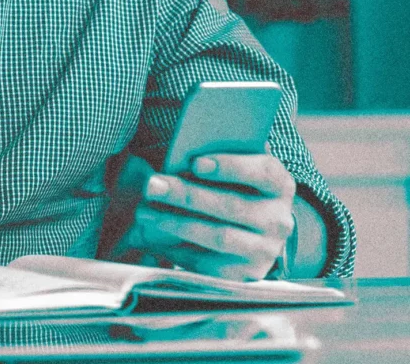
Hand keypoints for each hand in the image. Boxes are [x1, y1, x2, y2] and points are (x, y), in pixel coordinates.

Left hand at [122, 153, 295, 279]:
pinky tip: (154, 236)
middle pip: (231, 206)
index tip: (195, 163)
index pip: (262, 171)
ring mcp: (264, 251)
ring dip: (176, 224)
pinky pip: (210, 265)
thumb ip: (220, 153)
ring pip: (218, 237)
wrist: (255, 229)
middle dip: (186, 195)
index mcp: (279, 184)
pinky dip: (178, 249)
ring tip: (145, 212)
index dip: (230, 166)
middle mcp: (278, 220)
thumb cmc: (235, 185)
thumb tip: (186, 148)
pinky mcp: (245, 276)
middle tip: (152, 185)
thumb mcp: (235, 165)